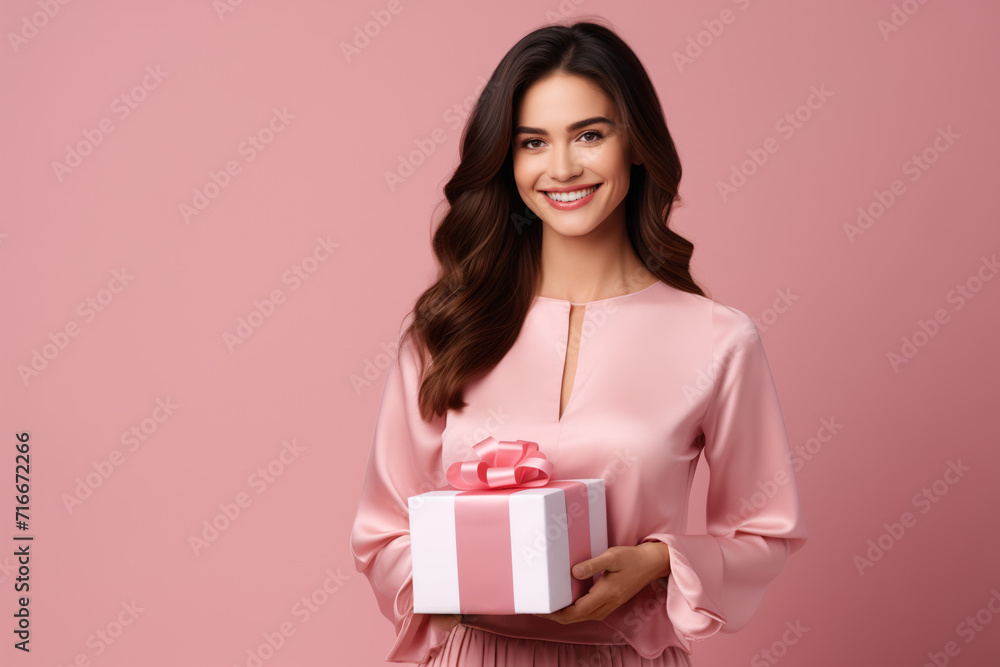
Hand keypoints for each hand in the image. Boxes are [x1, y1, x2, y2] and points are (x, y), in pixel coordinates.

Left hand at [531, 541, 670, 623]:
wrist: (652, 564)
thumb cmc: (632, 558)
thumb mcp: (612, 557)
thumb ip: (592, 565)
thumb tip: (573, 572)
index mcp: (604, 596)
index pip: (573, 613)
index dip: (553, 613)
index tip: (538, 609)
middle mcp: (605, 605)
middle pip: (574, 618)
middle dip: (554, 616)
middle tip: (536, 608)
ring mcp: (608, 606)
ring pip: (580, 617)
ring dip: (562, 614)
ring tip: (546, 605)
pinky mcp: (609, 603)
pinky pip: (587, 612)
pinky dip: (572, 610)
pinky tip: (565, 600)